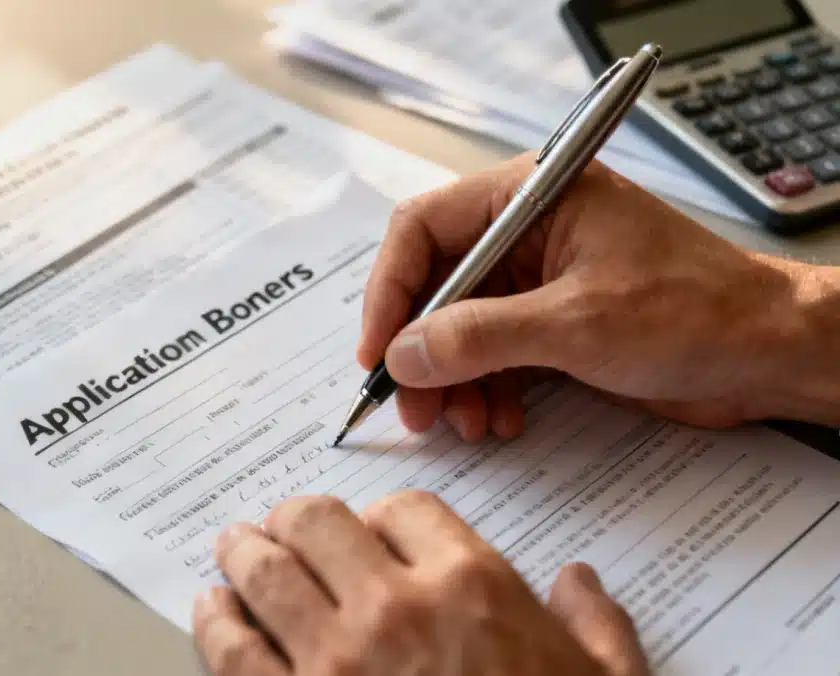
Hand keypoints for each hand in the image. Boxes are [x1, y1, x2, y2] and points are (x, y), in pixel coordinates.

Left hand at [192, 491, 647, 675]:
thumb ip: (595, 626)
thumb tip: (580, 581)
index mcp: (471, 587)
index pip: (403, 510)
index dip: (379, 515)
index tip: (369, 530)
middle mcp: (396, 608)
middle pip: (318, 523)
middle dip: (296, 518)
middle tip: (283, 524)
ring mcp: (336, 662)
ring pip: (266, 573)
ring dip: (244, 552)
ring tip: (235, 547)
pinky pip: (234, 650)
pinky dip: (216, 620)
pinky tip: (212, 607)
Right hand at [359, 154, 839, 438]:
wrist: (769, 353)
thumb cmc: (695, 312)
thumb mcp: (576, 323)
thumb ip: (480, 336)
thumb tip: (402, 354)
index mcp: (529, 196)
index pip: (422, 228)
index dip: (389, 291)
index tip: (378, 353)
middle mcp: (524, 229)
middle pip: (435, 284)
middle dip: (421, 350)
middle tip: (415, 408)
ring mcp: (537, 276)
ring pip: (457, 326)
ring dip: (453, 379)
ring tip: (466, 424)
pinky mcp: (551, 319)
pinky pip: (491, 351)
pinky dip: (485, 388)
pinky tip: (499, 420)